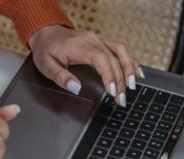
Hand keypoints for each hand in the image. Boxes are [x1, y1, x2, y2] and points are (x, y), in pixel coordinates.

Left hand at [28, 25, 144, 106]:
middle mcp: (92, 40)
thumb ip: (60, 77)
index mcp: (79, 46)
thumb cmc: (46, 49)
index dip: (109, 75)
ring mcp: (98, 40)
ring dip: (129, 69)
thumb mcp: (46, 65)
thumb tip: (76, 88)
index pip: (101, 59)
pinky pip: (120, 49)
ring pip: (121, 52)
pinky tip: (137, 72)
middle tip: (121, 100)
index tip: (112, 91)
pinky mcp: (102, 42)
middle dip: (120, 81)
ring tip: (132, 87)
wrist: (46, 33)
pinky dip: (130, 61)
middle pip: (113, 59)